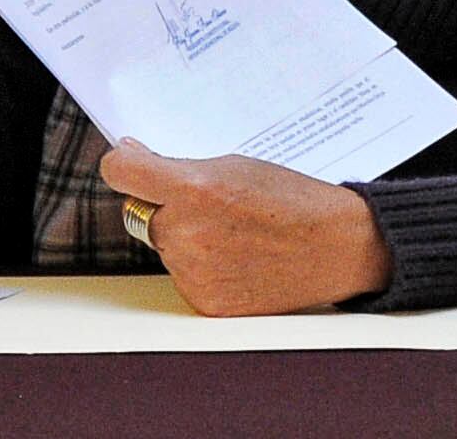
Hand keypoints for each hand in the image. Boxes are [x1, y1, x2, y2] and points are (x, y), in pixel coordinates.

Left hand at [99, 140, 394, 316]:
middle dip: (164, 205)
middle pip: (140, 211)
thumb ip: (179, 165)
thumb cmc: (293, 199)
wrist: (336, 248)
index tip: (132, 163)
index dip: (124, 163)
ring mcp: (192, 272)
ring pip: (162, 245)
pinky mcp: (202, 301)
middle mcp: (185, 233)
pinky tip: (237, 258)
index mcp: (194, 189)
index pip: (120, 171)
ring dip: (183, 237)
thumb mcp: (239, 164)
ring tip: (233, 233)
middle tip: (210, 203)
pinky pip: (182, 275)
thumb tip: (132, 156)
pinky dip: (201, 266)